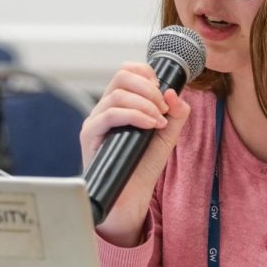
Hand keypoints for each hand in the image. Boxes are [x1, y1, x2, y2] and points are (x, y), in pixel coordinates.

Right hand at [80, 62, 190, 245]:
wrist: (130, 196)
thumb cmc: (144, 165)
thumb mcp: (168, 135)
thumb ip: (177, 113)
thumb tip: (173, 92)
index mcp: (120, 102)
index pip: (128, 71)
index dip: (148, 75)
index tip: (163, 95)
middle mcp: (105, 107)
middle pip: (121, 75)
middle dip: (149, 88)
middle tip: (163, 108)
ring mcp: (95, 120)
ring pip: (117, 94)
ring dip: (145, 104)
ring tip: (159, 122)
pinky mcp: (90, 135)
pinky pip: (110, 114)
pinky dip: (135, 115)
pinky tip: (149, 126)